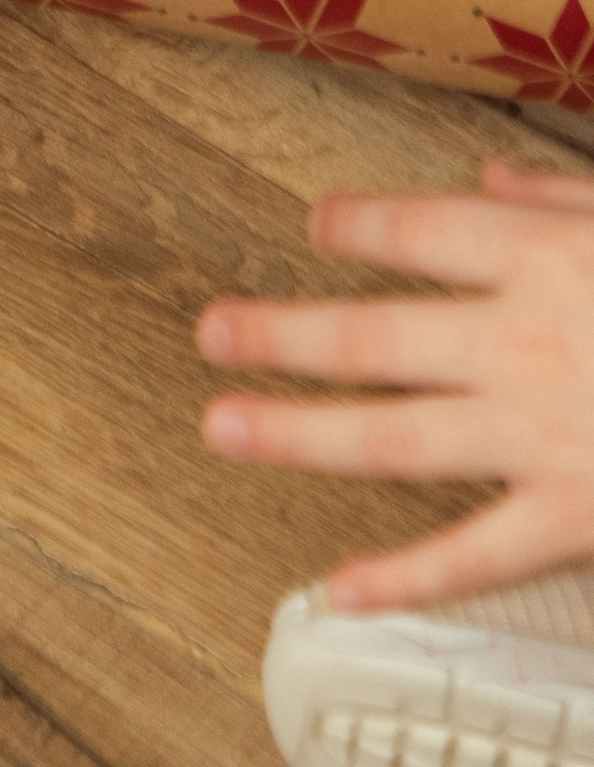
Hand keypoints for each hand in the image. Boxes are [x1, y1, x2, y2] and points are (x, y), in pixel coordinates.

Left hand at [199, 164, 593, 610]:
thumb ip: (566, 193)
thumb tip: (491, 177)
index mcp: (549, 256)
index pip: (422, 231)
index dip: (359, 225)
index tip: (316, 226)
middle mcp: (525, 342)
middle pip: (374, 334)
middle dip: (282, 332)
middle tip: (210, 330)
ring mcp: (544, 435)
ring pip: (393, 438)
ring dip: (298, 432)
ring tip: (220, 427)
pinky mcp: (577, 517)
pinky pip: (475, 554)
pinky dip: (404, 579)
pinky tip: (340, 589)